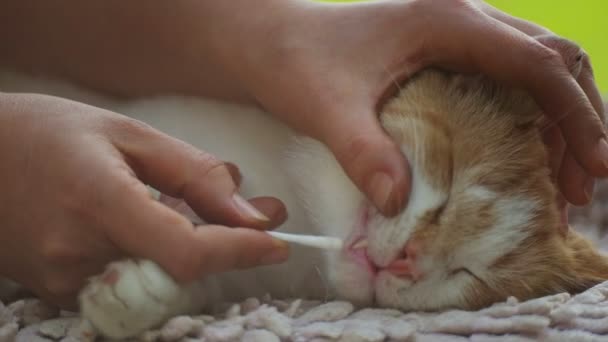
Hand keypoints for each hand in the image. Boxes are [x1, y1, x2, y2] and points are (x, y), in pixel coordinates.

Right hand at [0, 93, 287, 307]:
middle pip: (182, 272)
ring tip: (194, 211)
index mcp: (98, 200)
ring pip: (162, 284)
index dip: (240, 252)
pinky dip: (161, 262)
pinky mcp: (62, 294)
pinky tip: (158, 227)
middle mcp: (79, 253)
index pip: (187, 251)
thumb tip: (254, 213)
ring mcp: (67, 282)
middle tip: (250, 215)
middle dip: (225, 247)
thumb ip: (195, 175)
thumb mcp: (129, 134)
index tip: (277, 243)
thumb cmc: (49, 134)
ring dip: (194, 253)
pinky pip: (133, 288)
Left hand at [225, 0, 604, 215]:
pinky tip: (525, 152)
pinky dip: (529, 113)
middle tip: (584, 182)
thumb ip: (363, 153)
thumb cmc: (295, 63)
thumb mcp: (326, 110)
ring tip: (565, 177)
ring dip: (559, 117)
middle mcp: (462, 15)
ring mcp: (455, 30)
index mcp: (446, 20)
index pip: (538, 63)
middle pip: (552, 60)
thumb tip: (397, 203)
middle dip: (578, 119)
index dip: (575, 114)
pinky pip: (506, 75)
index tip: (593, 164)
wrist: (268, 42)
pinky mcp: (444, 49)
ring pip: (535, 66)